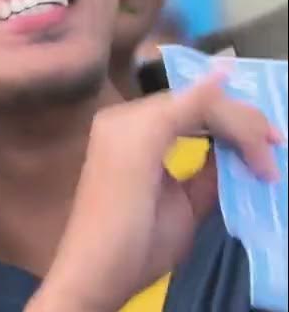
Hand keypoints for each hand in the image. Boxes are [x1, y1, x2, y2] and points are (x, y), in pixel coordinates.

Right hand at [29, 72, 282, 311]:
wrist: (99, 268)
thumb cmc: (135, 243)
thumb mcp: (183, 202)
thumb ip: (205, 173)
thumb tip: (231, 152)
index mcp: (128, 133)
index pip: (188, 111)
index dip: (233, 121)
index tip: (267, 146)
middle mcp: (122, 118)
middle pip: (196, 102)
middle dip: (243, 119)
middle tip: (274, 144)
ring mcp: (128, 122)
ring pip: (200, 103)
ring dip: (240, 122)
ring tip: (266, 151)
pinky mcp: (141, 133)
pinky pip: (191, 108)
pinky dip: (221, 106)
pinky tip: (241, 115)